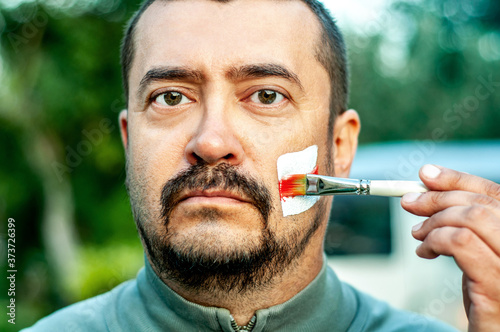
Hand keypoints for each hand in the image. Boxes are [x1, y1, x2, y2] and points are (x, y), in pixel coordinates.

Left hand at [401, 164, 499, 331]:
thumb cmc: (487, 291)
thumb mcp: (477, 249)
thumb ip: (463, 221)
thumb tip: (428, 183)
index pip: (495, 193)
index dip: (457, 179)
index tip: (425, 174)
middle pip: (481, 204)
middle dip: (437, 198)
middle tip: (410, 203)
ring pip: (472, 218)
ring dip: (434, 221)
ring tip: (418, 234)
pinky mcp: (498, 285)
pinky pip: (461, 242)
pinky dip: (435, 239)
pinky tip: (425, 251)